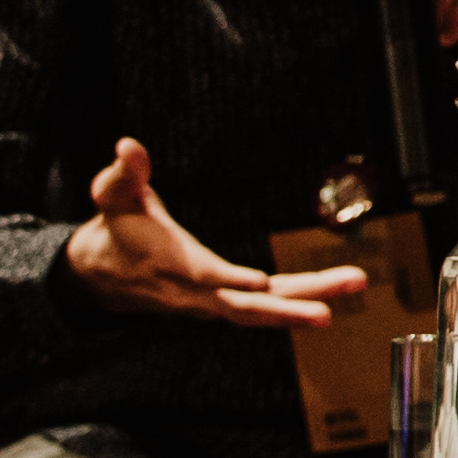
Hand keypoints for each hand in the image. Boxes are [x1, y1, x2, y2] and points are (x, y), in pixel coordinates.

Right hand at [65, 137, 371, 329]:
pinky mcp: (222, 304)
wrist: (104, 274)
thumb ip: (124, 174)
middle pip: (244, 306)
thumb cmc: (117, 227)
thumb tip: (128, 146)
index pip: (202, 276)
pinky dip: (296, 303)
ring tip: (352, 286)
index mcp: (168, 263)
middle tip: (328, 311)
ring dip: (305, 304)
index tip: (260, 283)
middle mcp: (193, 292)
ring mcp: (210, 303)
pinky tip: (334, 294)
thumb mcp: (113, 195)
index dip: (228, 280)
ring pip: (261, 311)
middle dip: (287, 309)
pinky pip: (263, 309)